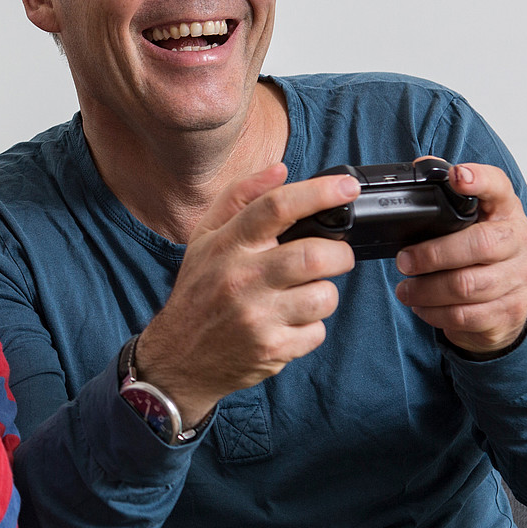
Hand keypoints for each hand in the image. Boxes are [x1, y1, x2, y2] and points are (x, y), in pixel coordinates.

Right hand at [137, 164, 359, 424]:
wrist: (179, 358)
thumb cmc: (198, 292)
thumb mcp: (205, 238)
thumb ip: (239, 198)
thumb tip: (281, 169)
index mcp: (226, 245)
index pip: (276, 208)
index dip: (319, 193)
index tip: (347, 187)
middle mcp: (241, 279)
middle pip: (313, 255)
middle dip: (339, 254)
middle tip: (336, 256)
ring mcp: (257, 317)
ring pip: (323, 297)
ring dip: (325, 294)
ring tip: (305, 295)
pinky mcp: (271, 349)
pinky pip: (317, 332)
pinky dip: (312, 327)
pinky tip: (289, 324)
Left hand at [394, 162, 526, 355]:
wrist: (506, 303)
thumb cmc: (478, 254)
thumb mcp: (466, 223)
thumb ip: (445, 198)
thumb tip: (418, 167)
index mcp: (506, 211)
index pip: (499, 187)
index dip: (480, 180)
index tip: (458, 176)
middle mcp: (521, 241)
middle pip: (479, 245)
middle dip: (432, 255)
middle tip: (404, 261)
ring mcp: (520, 278)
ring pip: (467, 285)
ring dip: (426, 290)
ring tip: (406, 289)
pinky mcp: (511, 310)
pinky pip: (466, 315)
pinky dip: (435, 313)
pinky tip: (422, 307)